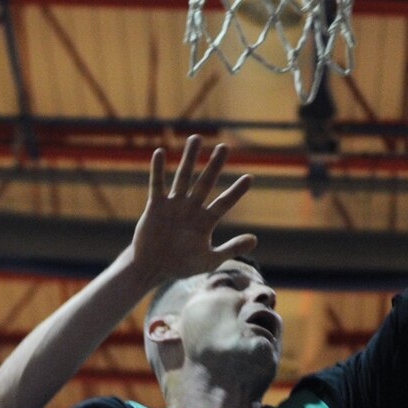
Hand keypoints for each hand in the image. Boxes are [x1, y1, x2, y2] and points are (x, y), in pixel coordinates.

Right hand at [131, 138, 254, 286]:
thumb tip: (255, 239)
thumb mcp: (209, 260)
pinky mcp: (156, 206)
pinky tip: (161, 152)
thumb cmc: (181, 266)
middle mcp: (191, 208)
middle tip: (224, 147)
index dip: (236, 191)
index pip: (224, 202)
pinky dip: (158, 170)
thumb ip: (231, 249)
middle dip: (215, 165)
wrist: (152, 268)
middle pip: (205, 182)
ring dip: (189, 158)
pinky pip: (157, 185)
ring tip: (195, 138)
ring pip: (183, 177)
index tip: (249, 177)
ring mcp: (174, 205)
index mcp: (206, 220)